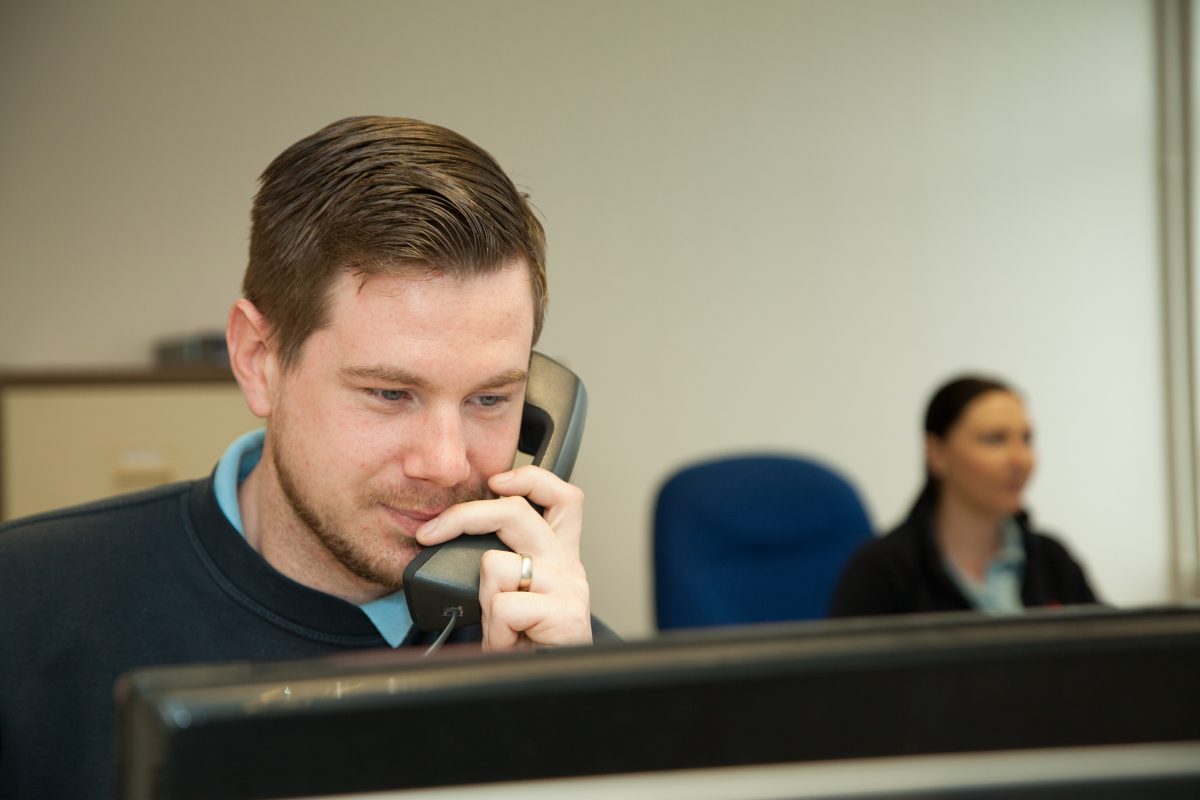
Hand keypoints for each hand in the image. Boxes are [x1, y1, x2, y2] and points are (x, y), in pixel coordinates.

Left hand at [414, 465, 591, 649]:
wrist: (546, 688)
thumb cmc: (525, 646)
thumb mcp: (508, 595)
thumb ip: (497, 563)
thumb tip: (444, 536)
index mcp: (557, 554)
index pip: (560, 496)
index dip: (529, 478)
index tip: (495, 480)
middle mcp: (566, 563)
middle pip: (515, 510)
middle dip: (463, 516)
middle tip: (430, 533)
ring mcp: (568, 586)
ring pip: (496, 565)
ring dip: (485, 602)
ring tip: (501, 626)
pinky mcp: (567, 613)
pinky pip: (505, 606)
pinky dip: (497, 631)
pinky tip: (513, 642)